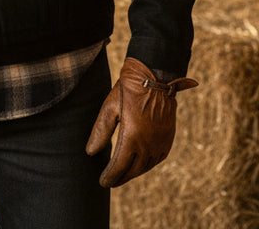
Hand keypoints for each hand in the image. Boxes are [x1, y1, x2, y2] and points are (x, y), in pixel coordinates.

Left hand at [85, 57, 196, 187]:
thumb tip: (90, 152)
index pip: (119, 166)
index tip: (103, 182)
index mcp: (132, 137)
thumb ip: (101, 131)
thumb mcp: (110, 107)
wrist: (156, 76)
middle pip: (133, 170)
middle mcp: (148, 143)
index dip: (110, 177)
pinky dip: (147, 164)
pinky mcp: (168, 137)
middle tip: (111, 181)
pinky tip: (140, 164)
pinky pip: (157, 158)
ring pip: (146, 166)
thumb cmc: (129, 88)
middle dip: (121, 177)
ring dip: (134, 172)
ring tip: (123, 174)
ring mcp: (160, 141)